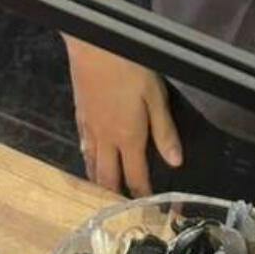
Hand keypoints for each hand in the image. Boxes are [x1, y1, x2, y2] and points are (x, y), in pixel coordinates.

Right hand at [65, 39, 182, 196]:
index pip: (135, 175)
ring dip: (98, 180)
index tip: (149, 207)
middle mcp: (106, 139)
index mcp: (129, 137)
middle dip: (115, 194)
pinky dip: (86, 157)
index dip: (142, 193)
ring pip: (91, 163)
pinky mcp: (79, 114)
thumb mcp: (156, 97)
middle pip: (108, 176)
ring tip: (103, 191)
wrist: (94, 46)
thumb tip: (175, 162)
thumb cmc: (130, 67)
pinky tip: (87, 156)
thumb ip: (164, 131)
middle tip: (122, 207)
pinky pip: (82, 144)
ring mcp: (89, 127)